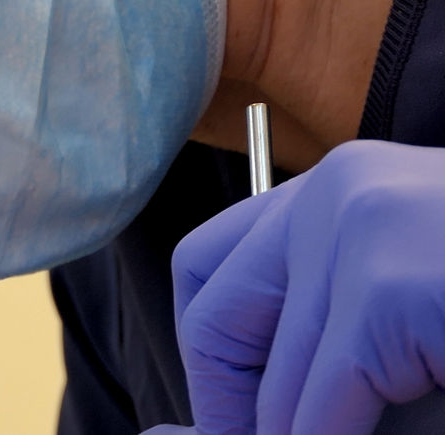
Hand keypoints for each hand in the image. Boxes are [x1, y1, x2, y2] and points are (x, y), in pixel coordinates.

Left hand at [168, 140, 444, 433]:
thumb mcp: (398, 317)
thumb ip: (307, 356)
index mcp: (334, 189)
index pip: (202, 268)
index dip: (207, 361)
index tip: (239, 417)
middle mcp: (334, 192)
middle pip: (212, 321)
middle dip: (227, 408)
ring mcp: (361, 230)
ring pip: (271, 381)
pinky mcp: (393, 289)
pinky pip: (321, 406)